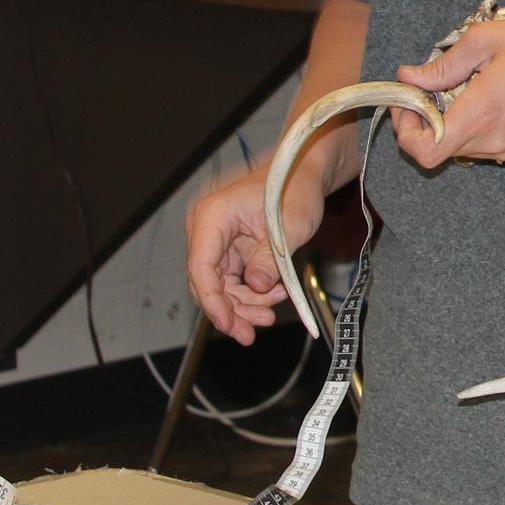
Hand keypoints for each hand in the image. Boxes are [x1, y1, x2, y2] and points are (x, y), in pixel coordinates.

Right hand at [185, 158, 329, 344]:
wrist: (303, 173)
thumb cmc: (295, 188)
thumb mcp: (290, 226)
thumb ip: (270, 258)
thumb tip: (256, 286)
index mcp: (212, 216)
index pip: (201, 267)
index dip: (212, 301)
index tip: (228, 324)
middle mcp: (206, 228)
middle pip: (207, 282)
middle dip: (231, 309)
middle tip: (254, 331)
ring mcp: (215, 239)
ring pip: (220, 286)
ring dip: (244, 304)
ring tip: (272, 310)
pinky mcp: (228, 248)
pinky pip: (232, 279)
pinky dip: (251, 292)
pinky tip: (274, 294)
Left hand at [392, 15, 504, 167]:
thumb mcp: (488, 39)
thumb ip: (443, 64)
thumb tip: (409, 77)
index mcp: (481, 114)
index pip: (424, 151)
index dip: (406, 132)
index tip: (410, 106)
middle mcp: (495, 141)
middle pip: (440, 149)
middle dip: (428, 121)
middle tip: (436, 88)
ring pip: (463, 148)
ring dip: (455, 123)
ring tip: (471, 89)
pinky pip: (487, 147)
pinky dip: (479, 128)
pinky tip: (495, 98)